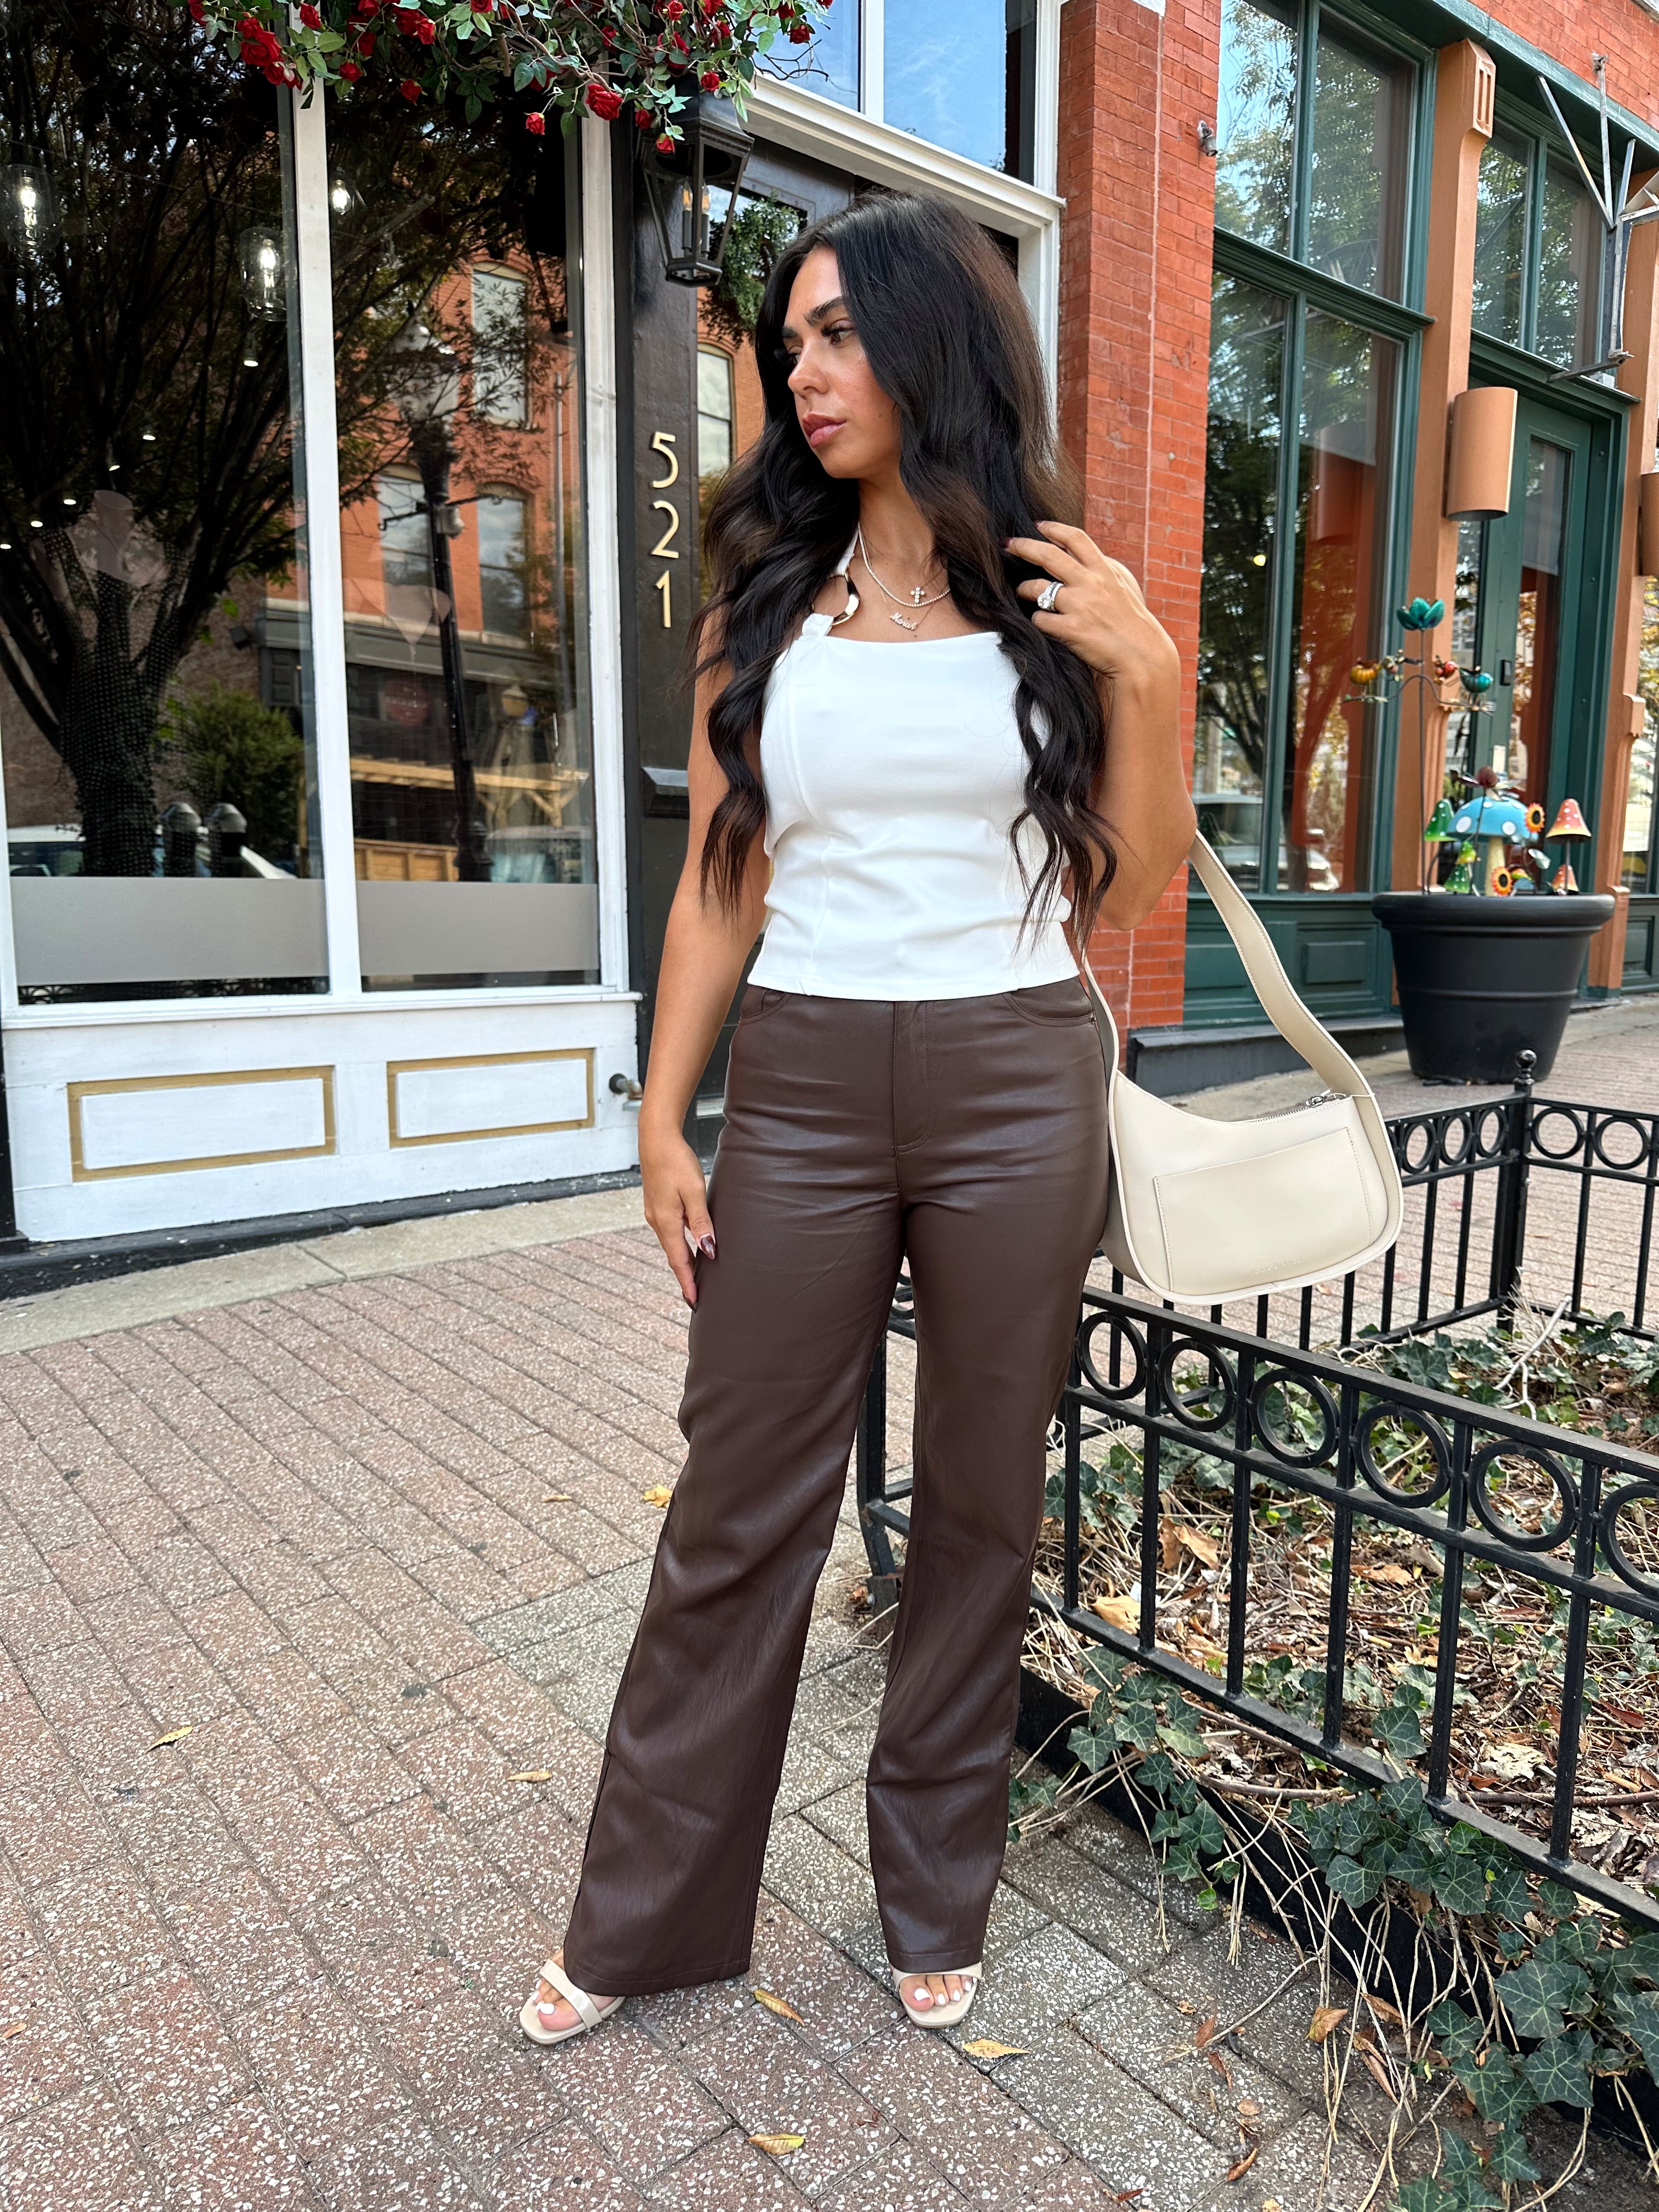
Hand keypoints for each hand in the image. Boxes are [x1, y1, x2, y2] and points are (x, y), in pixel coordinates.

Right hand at [640, 1124, 714, 1306]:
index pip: (679, 1261)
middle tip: (696, 1297)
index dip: (687, 1282)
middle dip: (685, 1277)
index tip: (694, 1301)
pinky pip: (671, 1232)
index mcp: (666, 1222)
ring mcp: (655, 1214)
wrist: (656, 1140)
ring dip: (683, 1261)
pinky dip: (680, 1245)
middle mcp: (657, 1221)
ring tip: (695, 1277)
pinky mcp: (658, 1206)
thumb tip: (709, 1250)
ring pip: (672, 1244)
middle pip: (674, 1256)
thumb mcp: (694, 1192)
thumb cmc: (676, 1162)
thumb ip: (701, 1222)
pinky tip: (690, 1246)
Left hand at [1007, 522, 1178, 687]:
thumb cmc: (1132, 621)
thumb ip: (1106, 568)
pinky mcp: (1070, 630)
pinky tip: (1041, 622)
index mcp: (1104, 570)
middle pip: (1048, 556)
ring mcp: (1079, 606)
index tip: (1037, 525)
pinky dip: (1037, 619)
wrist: (1142, 655)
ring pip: (1037, 588)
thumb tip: (1092, 555)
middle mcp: (1090, 583)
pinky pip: (1040, 619)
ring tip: (1020, 590)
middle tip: (1007, 544)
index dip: (1053, 528)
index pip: (1076, 538)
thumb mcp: (1124, 586)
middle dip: (1023, 546)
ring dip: (1023, 588)